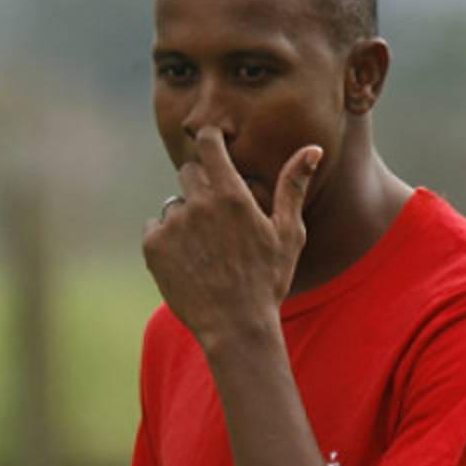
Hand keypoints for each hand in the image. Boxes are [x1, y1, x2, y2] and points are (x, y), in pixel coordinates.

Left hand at [142, 126, 322, 349]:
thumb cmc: (268, 281)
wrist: (235, 327)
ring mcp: (173, 225)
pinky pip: (155, 227)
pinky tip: (188, 262)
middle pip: (188, 172)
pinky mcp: (153, 245)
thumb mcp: (287, 234)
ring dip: (185, 219)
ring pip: (174, 205)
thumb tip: (312, 148)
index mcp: (232, 196)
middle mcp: (199, 205)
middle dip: (200, 185)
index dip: (210, 138)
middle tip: (216, 217)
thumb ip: (293, 187)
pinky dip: (167, 240)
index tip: (213, 142)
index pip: (209, 144)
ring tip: (206, 252)